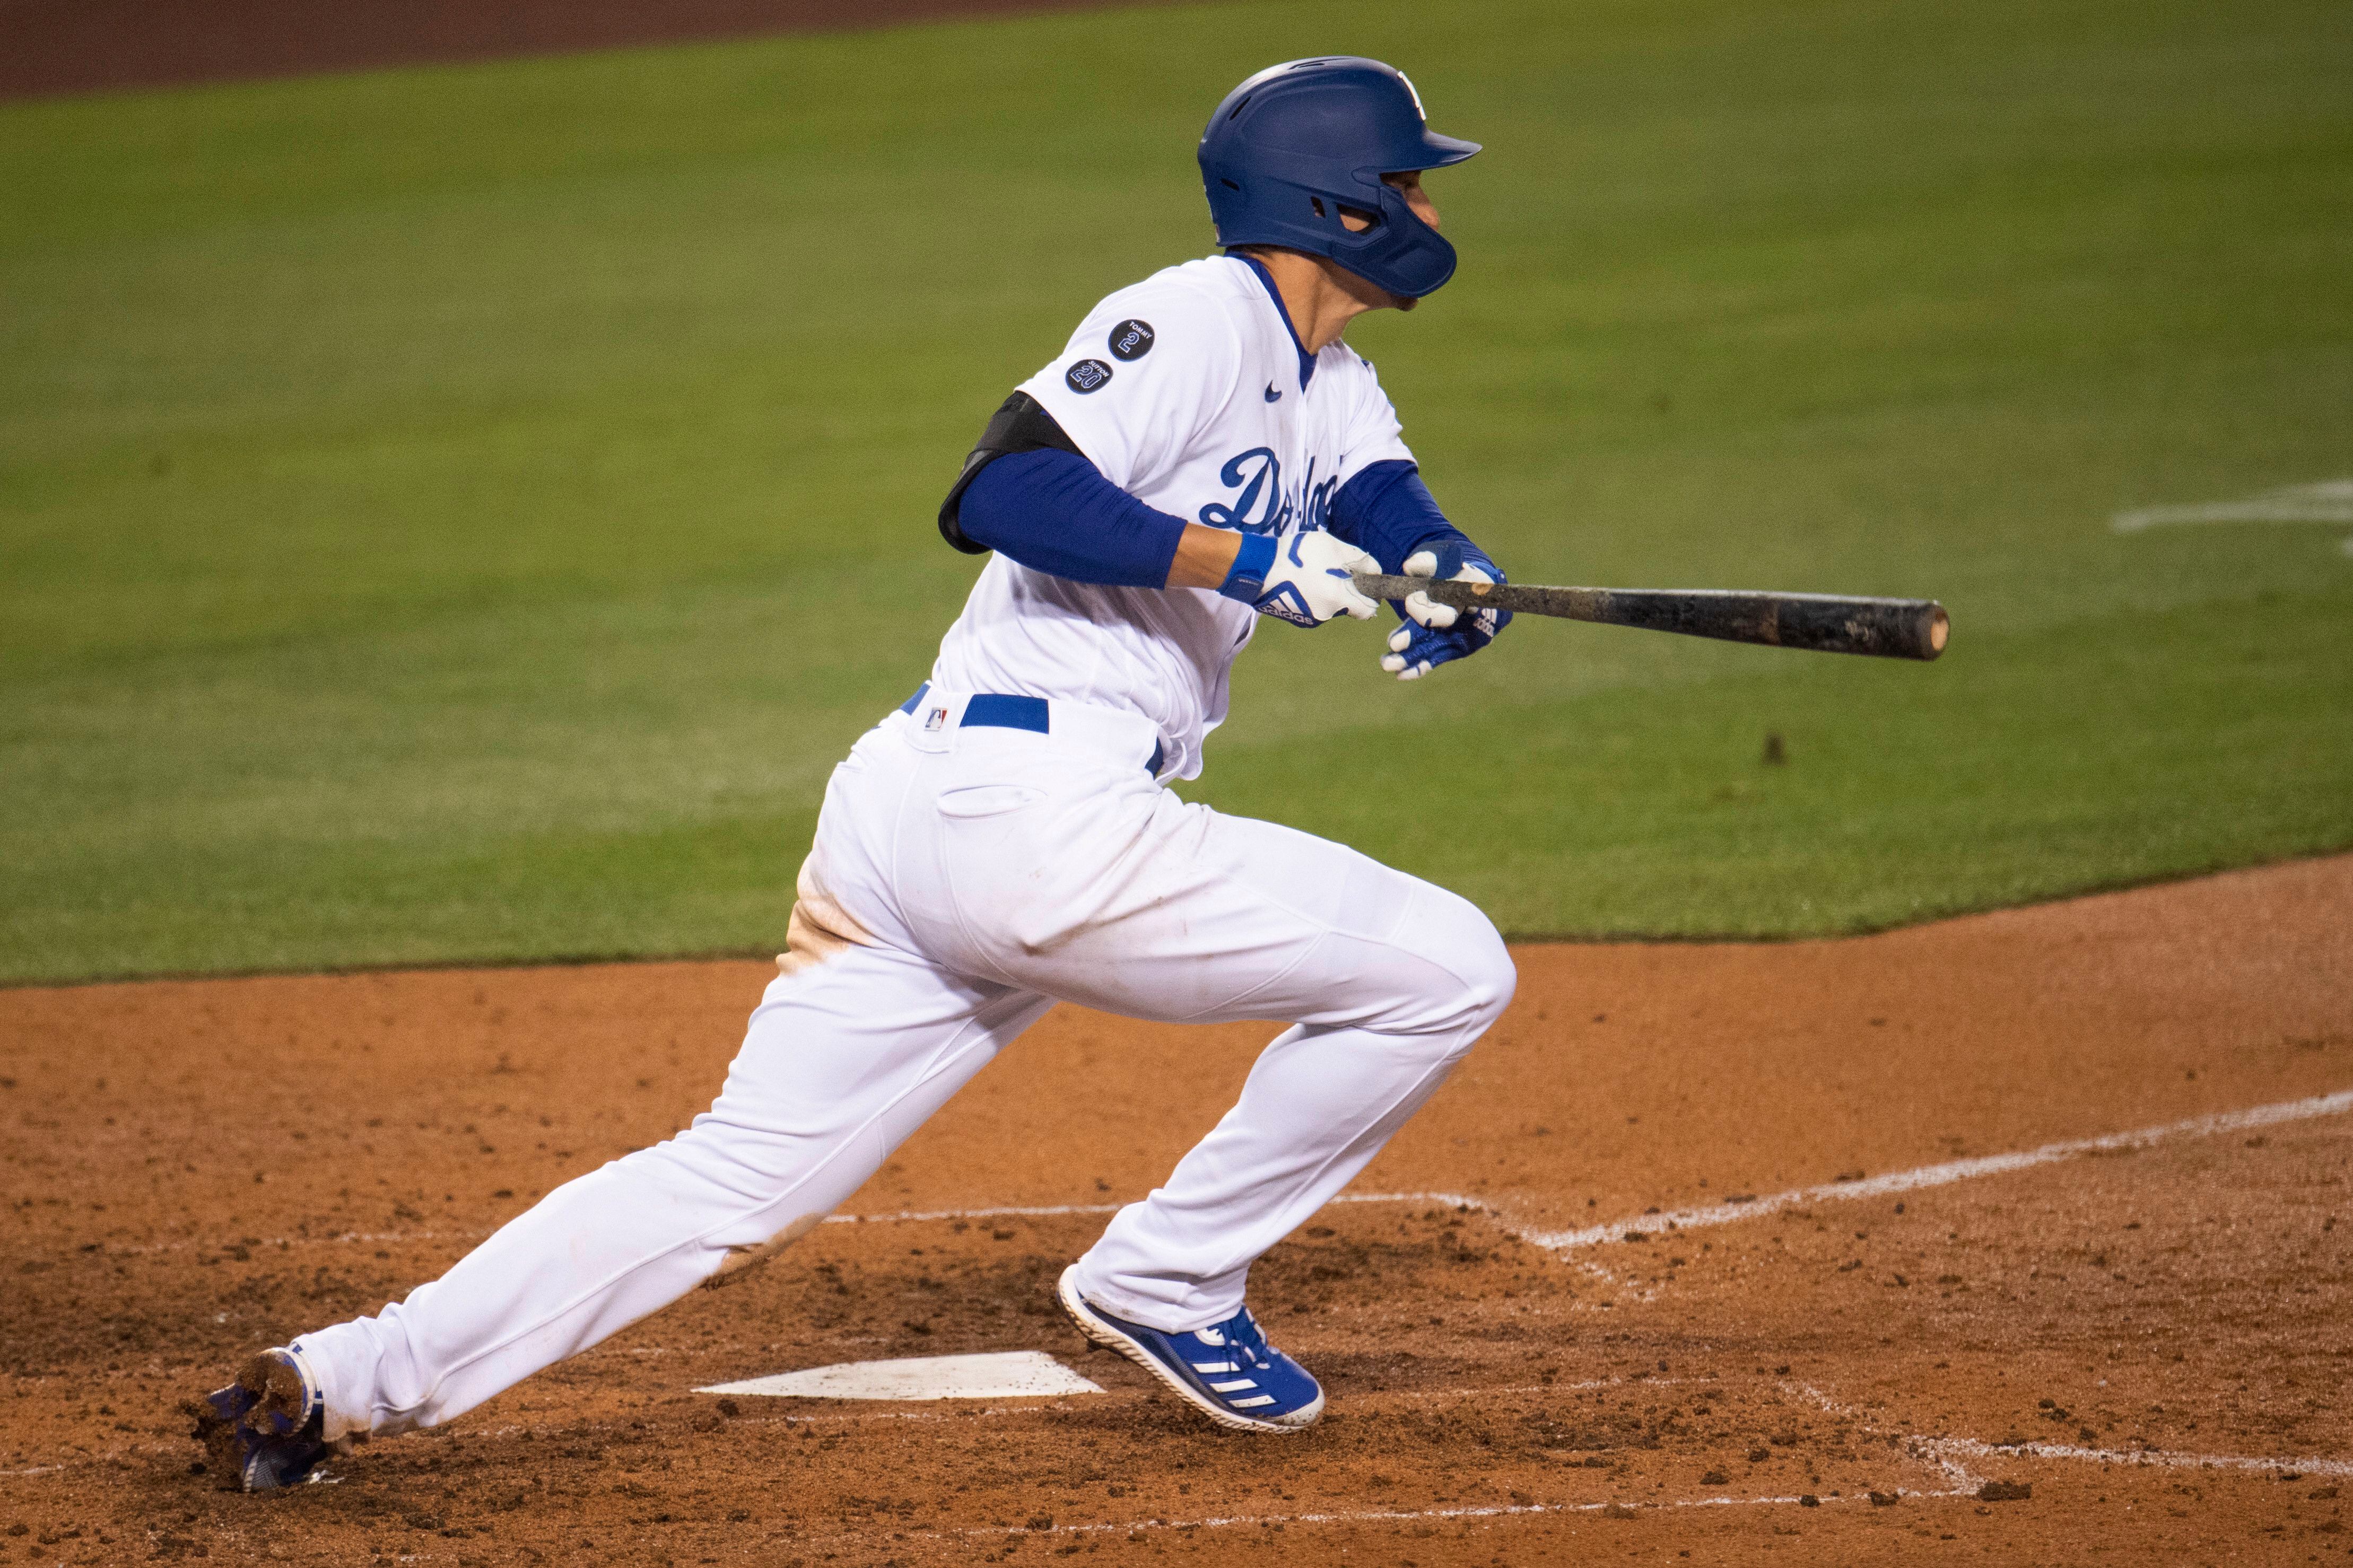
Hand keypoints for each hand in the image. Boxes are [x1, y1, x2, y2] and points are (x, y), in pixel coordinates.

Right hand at [1221, 528, 1379, 627]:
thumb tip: (1375, 571)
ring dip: (1329, 592)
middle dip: (1347, 590)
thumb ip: (1359, 560)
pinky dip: (1314, 597)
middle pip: (1349, 606)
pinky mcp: (1297, 619)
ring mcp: (1310, 619)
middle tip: (1333, 570)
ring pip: (1331, 606)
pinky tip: (1301, 582)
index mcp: (1339, 598)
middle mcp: (1327, 614)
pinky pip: (1315, 608)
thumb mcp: (1333, 547)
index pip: (1368, 610)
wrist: (1259, 570)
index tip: (1362, 581)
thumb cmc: (1298, 555)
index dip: (1370, 596)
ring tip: (1312, 572)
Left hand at [1381, 544, 1510, 678]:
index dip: (1434, 602)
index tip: (1408, 603)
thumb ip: (1429, 560)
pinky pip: (1436, 657)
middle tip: (1394, 643)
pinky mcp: (1457, 647)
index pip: (1455, 595)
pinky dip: (1418, 665)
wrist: (1464, 584)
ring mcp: (1468, 633)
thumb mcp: (1441, 556)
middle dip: (1417, 634)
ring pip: (1437, 645)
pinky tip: (1400, 673)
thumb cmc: (1451, 567)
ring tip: (1387, 663)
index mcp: (1476, 584)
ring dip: (1411, 656)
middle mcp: (1476, 612)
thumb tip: (1410, 567)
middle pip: (1444, 623)